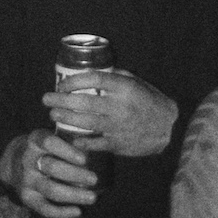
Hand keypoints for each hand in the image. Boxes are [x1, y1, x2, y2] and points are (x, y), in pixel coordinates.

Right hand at [0, 129, 97, 217]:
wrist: (13, 163)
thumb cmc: (43, 149)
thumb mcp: (48, 138)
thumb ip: (68, 140)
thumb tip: (100, 145)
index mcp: (35, 140)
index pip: (49, 142)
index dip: (67, 151)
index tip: (85, 159)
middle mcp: (27, 160)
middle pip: (51, 167)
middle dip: (75, 174)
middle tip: (94, 179)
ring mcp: (26, 180)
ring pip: (50, 189)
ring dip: (73, 194)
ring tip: (93, 197)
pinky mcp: (27, 198)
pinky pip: (45, 209)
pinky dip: (62, 213)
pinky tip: (78, 212)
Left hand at [42, 68, 177, 157]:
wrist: (170, 129)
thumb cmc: (150, 101)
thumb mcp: (136, 82)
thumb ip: (115, 77)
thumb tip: (91, 72)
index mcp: (124, 87)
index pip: (93, 79)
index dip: (74, 80)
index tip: (61, 83)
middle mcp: (120, 106)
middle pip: (84, 101)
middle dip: (61, 100)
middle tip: (46, 99)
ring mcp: (118, 126)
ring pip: (86, 122)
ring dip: (66, 118)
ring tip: (52, 115)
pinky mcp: (118, 144)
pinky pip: (95, 143)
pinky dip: (81, 141)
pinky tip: (70, 137)